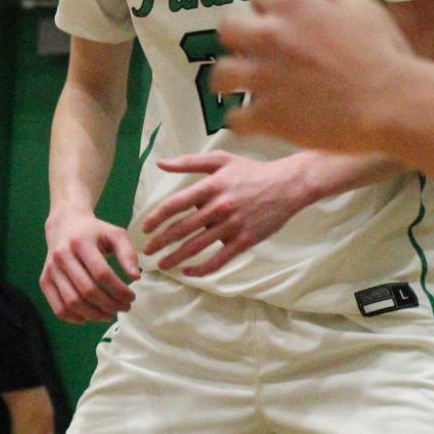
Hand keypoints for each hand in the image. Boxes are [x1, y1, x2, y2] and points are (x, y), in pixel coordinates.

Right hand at [41, 207, 139, 323]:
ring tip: (110, 314)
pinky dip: (74, 318)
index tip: (131, 296)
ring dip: (95, 314)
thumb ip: (128, 253)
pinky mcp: (44, 280)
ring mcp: (51, 269)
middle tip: (124, 307)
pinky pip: (58, 308)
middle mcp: (62, 255)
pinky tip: (89, 317)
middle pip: (87, 290)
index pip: (101, 273)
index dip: (119, 290)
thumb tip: (136, 277)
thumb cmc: (94, 232)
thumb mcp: (115, 235)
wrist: (64, 224)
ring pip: (72, 302)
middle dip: (110, 304)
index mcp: (81, 242)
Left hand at [141, 150, 307, 274]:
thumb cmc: (252, 171)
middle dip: (161, 242)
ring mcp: (232, 225)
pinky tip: (189, 272)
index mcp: (211, 186)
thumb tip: (160, 163)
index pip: (175, 205)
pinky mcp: (244, 240)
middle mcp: (219, 207)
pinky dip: (202, 269)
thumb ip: (189, 162)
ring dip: (176, 258)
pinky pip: (219, 259)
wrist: (288, 185)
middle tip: (147, 251)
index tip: (145, 228)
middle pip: (182, 229)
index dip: (157, 218)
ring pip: (197, 246)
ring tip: (163, 264)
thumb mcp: (221, 161)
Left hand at [216, 0, 409, 150]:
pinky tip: (252, 122)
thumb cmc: (382, 54)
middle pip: (227, 29)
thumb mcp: (365, 12)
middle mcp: (268, 37)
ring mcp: (262, 77)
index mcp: (292, 7)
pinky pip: (234, 118)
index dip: (265, 6)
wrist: (389, 103)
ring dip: (228, 80)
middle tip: (251, 52)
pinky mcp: (265, 115)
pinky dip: (241, 121)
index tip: (274, 18)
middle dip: (237, 39)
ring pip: (220, 75)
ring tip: (239, 88)